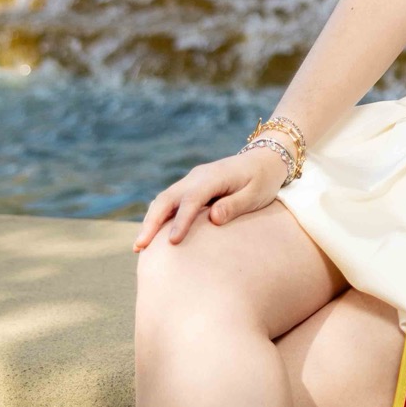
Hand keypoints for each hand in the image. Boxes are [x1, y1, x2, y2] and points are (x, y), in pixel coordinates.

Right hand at [134, 147, 289, 248]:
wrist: (265, 159)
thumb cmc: (263, 180)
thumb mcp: (256, 194)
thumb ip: (234, 205)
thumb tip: (212, 218)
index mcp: (214, 177)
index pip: (192, 200)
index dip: (181, 221)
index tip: (172, 242)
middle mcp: (197, 177)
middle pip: (167, 198)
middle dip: (151, 222)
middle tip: (140, 247)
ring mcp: (192, 180)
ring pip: (163, 199)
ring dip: (150, 221)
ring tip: (140, 247)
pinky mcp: (191, 187)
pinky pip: (170, 201)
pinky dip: (158, 217)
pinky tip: (152, 235)